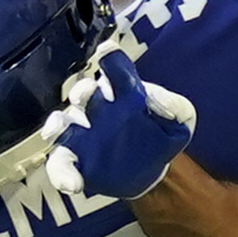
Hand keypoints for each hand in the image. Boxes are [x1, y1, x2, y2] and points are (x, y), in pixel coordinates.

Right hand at [36, 32, 197, 206]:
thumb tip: (155, 100)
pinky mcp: (76, 159)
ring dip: (56, 125)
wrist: (153, 170)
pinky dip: (62, 173)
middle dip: (82, 92)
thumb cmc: (162, 135)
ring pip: (61, 125)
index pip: (115, 68)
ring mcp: (83, 133)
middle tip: (86, 96)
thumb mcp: (181, 119)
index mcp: (123, 91)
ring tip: (57, 130)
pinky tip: (71, 184)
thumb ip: (174, 106)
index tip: (106, 52)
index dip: (109, 58)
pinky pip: (61, 164)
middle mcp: (98, 108)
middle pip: (84, 92)